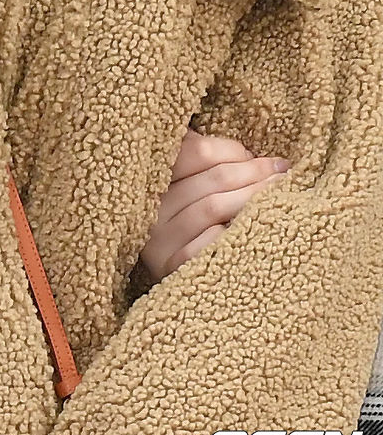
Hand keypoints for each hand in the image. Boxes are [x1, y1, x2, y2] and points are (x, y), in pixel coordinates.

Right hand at [140, 129, 289, 281]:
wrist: (182, 296)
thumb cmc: (194, 220)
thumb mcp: (190, 182)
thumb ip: (202, 156)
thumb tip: (241, 138)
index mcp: (151, 175)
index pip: (195, 151)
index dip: (234, 152)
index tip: (264, 158)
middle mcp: (149, 205)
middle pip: (211, 180)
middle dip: (255, 174)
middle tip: (285, 173)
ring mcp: (157, 237)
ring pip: (213, 206)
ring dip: (253, 198)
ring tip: (282, 196)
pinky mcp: (171, 266)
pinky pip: (207, 243)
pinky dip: (234, 234)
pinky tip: (256, 230)